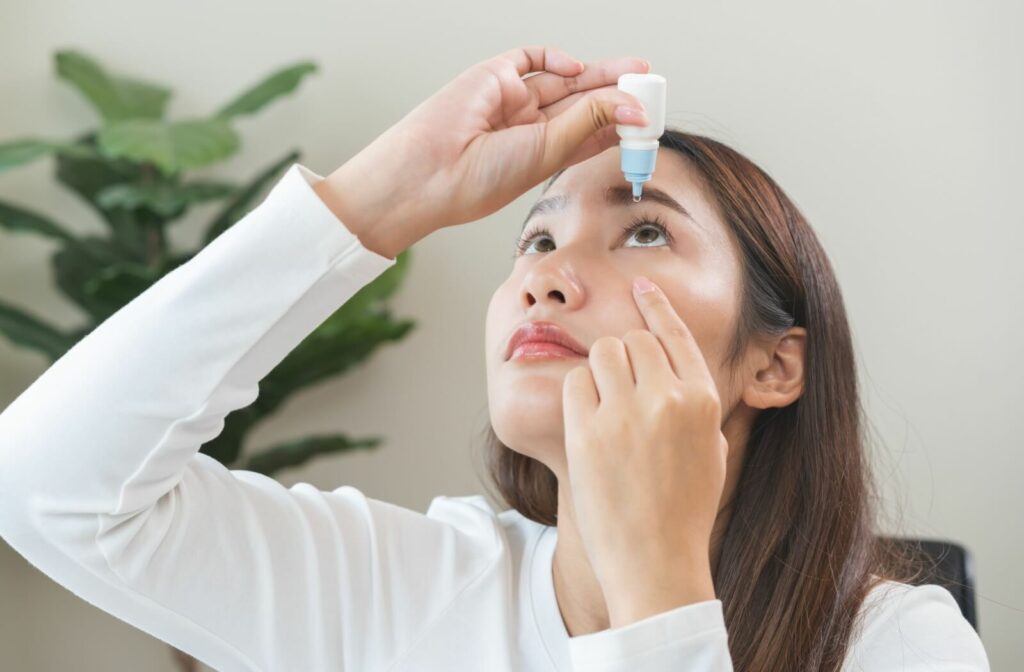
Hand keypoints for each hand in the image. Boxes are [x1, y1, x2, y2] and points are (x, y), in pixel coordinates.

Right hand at [315, 46, 650, 258]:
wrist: (430, 172)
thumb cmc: (479, 179)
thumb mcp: (549, 151)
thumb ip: (589, 121)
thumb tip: (633, 105)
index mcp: (541, 155)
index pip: (589, 134)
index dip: (620, 125)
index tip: (649, 121)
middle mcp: (528, 127)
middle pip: (583, 103)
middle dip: (617, 93)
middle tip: (650, 86)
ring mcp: (511, 100)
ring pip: (564, 79)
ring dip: (600, 74)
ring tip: (635, 72)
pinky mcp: (493, 76)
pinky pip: (530, 58)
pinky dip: (555, 58)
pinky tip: (577, 68)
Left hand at [561, 276, 727, 621]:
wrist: (655, 563)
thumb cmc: (684, 511)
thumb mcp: (711, 449)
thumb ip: (693, 401)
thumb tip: (668, 363)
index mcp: (703, 400)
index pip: (675, 332)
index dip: (654, 304)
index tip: (640, 284)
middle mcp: (667, 399)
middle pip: (632, 340)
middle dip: (623, 355)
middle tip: (619, 387)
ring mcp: (625, 414)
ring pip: (601, 353)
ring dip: (600, 371)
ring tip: (606, 408)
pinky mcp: (587, 431)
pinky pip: (575, 384)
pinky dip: (579, 395)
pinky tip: (589, 423)